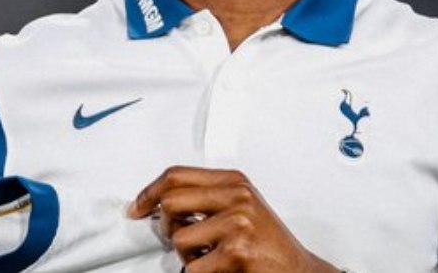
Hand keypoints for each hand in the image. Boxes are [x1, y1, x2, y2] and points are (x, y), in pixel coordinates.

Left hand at [128, 166, 338, 272]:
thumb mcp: (241, 207)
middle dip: (164, 226)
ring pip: (179, 240)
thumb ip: (207, 198)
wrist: (300, 272)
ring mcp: (237, 224)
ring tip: (210, 258)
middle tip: (172, 239)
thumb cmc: (269, 245)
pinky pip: (192, 268)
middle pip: (170, 202)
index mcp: (235, 182)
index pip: (176, 175)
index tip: (137, 207)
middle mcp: (237, 197)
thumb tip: (159, 202)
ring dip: (188, 257)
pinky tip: (221, 271)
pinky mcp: (235, 253)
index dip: (149, 191)